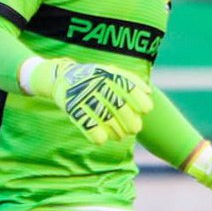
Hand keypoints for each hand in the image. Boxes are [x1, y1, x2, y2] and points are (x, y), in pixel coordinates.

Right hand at [28, 59, 152, 143]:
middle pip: (122, 109)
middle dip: (132, 123)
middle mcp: (99, 85)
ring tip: (120, 136)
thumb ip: (131, 80)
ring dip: (117, 133)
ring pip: (108, 120)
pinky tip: (103, 139)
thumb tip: (148, 93)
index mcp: (110, 76)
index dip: (141, 104)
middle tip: (133, 130)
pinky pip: (90, 127)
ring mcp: (86, 97)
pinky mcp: (74, 108)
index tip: (144, 111)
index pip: (132, 91)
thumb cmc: (94, 77)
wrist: (63, 77)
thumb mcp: (112, 72)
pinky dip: (99, 136)